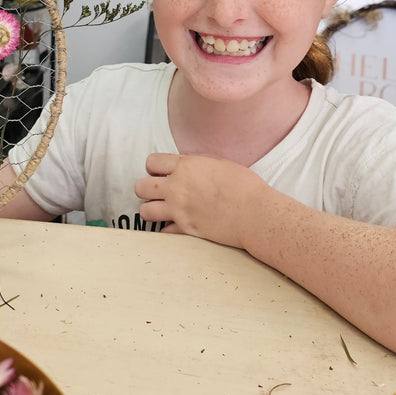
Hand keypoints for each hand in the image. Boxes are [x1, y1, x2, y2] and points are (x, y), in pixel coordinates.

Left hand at [134, 153, 269, 246]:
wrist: (255, 214)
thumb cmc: (244, 186)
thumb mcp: (220, 164)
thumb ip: (197, 164)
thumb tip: (187, 165)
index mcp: (186, 167)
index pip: (152, 162)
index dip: (154, 168)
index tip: (162, 173)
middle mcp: (177, 187)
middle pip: (140, 187)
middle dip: (147, 189)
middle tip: (159, 192)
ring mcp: (179, 210)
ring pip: (145, 211)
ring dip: (152, 210)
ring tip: (162, 210)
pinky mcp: (185, 229)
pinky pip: (164, 232)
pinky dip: (168, 230)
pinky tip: (177, 226)